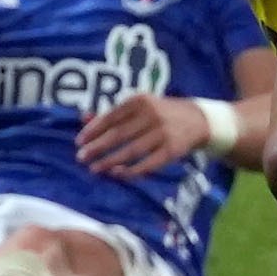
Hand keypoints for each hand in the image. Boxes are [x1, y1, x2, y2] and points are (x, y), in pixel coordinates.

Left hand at [80, 90, 214, 178]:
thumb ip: (113, 113)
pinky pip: (148, 163)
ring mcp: (163, 133)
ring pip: (131, 150)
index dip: (94, 130)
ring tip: (95, 168)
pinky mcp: (172, 150)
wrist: (197, 120)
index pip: (111, 117)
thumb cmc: (160, 113)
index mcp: (140, 101)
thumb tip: (83, 118)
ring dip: (110, 161)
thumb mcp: (139, 107)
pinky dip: (131, 170)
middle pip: (119, 134)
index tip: (79, 142)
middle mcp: (151, 115)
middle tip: (81, 158)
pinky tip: (117, 174)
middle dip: (97, 147)